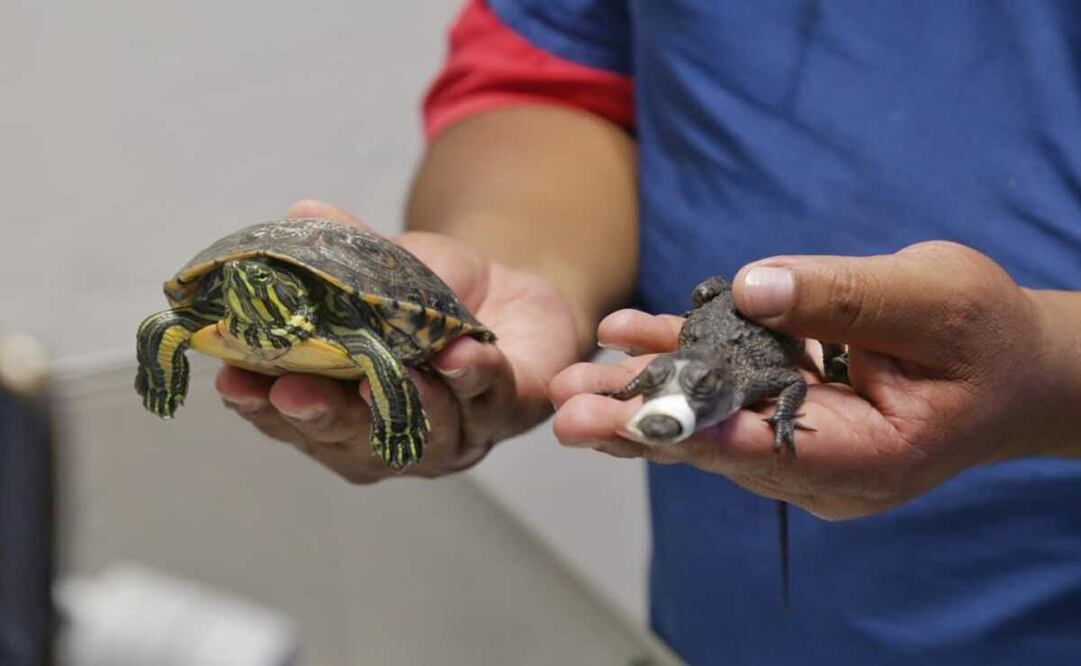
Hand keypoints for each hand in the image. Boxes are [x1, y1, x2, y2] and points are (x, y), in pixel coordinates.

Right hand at [217, 199, 578, 482]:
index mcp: (344, 410)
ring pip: (425, 430)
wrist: (513, 295)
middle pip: (352, 439)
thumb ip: (342, 249)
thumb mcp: (381, 269)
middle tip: (299, 393)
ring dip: (403, 403)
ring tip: (377, 377)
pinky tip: (459, 357)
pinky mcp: (512, 411)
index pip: (291, 419)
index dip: (261, 406)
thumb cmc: (430, 299)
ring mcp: (454, 435)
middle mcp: (393, 439)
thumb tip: (303, 210)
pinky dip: (472, 376)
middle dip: (324, 416)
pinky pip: (491, 398)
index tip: (232, 384)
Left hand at [551, 241, 1078, 518]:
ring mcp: (800, 440)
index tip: (631, 423)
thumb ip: (847, 296)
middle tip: (566, 410)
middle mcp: (822, 464)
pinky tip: (624, 334)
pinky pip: (722, 387)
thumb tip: (755, 287)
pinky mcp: (785, 408)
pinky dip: (677, 360)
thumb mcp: (936, 301)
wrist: (1008, 364)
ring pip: (709, 420)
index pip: (770, 451)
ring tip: (570, 379)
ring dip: (641, 396)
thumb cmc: (986, 336)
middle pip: (720, 446)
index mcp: (869, 457)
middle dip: (642, 426)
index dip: (698, 433)